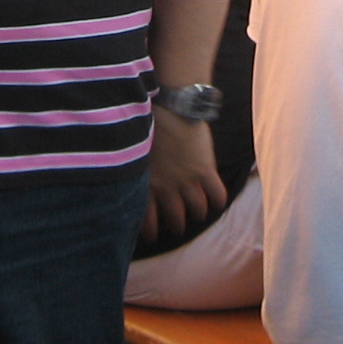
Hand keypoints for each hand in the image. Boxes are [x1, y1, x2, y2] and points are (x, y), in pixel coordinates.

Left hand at [141, 106, 226, 244]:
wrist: (173, 107)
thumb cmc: (150, 122)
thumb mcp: (136, 149)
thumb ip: (134, 167)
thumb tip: (124, 171)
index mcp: (147, 183)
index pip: (147, 218)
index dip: (150, 230)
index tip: (152, 236)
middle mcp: (168, 188)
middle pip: (175, 218)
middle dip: (176, 226)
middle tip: (177, 228)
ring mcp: (188, 181)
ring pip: (197, 210)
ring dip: (198, 214)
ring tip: (198, 214)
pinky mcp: (206, 170)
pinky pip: (216, 195)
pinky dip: (218, 200)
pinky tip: (218, 201)